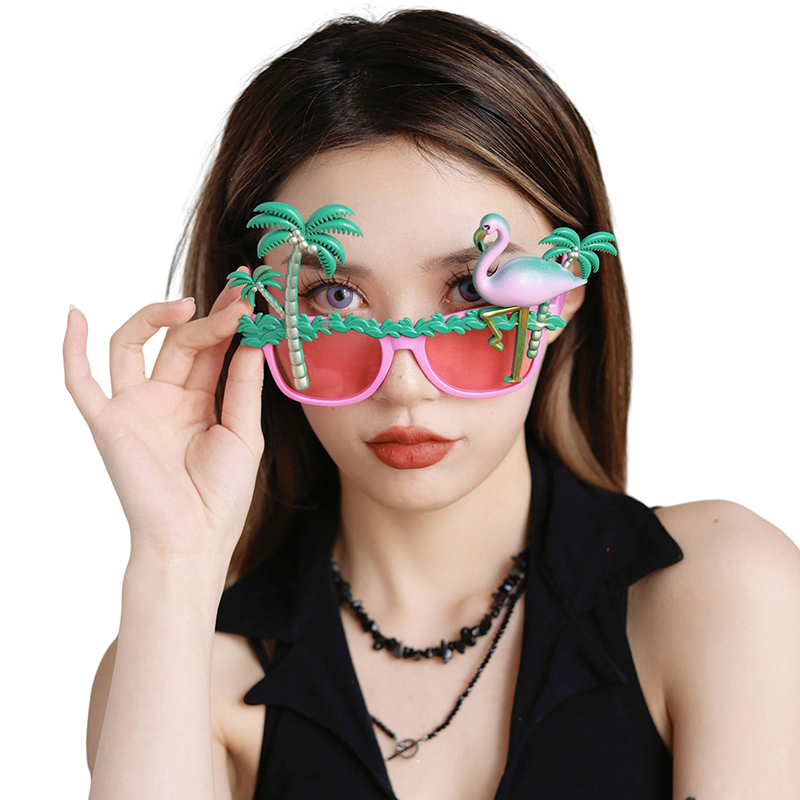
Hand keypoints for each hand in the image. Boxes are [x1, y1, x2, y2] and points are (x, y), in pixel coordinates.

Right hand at [63, 268, 264, 567]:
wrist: (194, 538)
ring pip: (134, 346)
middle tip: (237, 298)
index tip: (248, 291)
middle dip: (209, 318)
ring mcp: (135, 407)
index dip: (227, 320)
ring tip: (189, 305)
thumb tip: (251, 338)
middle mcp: (166, 398)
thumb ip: (243, 385)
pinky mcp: (108, 422)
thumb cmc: (223, 495)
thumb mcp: (244, 432)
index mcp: (200, 401)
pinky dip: (72, 349)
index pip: (211, 349)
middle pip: (180, 342)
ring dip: (156, 319)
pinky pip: (81, 382)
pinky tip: (75, 315)